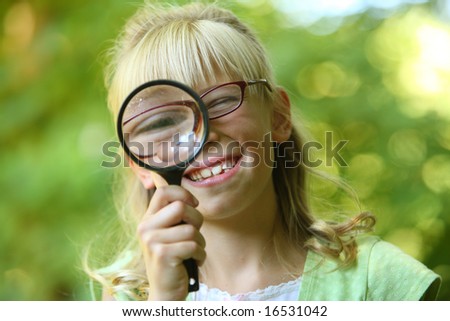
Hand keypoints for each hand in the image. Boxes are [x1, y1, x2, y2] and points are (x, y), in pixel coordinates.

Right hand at [137, 185, 205, 299]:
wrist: (165, 291)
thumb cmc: (174, 258)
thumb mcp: (170, 233)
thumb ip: (174, 214)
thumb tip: (189, 196)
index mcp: (147, 219)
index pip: (164, 191)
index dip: (184, 194)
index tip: (194, 205)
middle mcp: (146, 227)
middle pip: (180, 207)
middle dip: (197, 220)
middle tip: (194, 234)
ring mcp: (152, 241)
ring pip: (191, 229)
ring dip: (200, 242)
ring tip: (192, 252)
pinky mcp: (162, 254)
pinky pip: (193, 245)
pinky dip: (200, 255)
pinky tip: (193, 261)